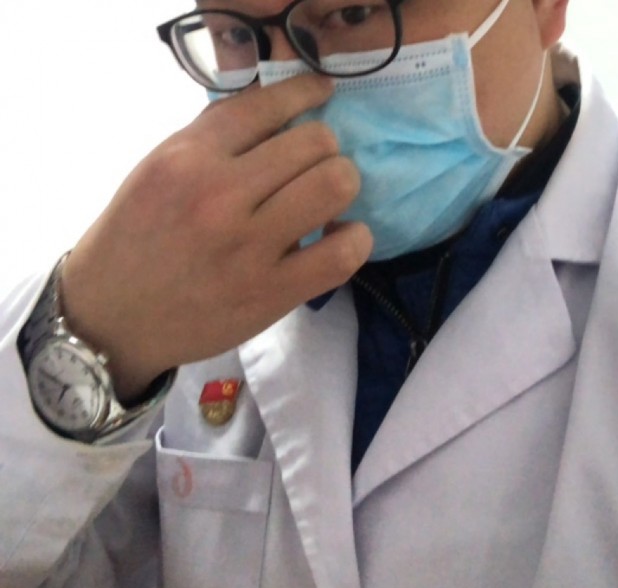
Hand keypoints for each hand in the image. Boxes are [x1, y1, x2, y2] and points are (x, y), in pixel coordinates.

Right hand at [59, 74, 371, 401]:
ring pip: (335, 185)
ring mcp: (249, 247)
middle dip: (325, 148)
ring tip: (329, 199)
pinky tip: (340, 237)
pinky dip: (355, 239)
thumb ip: (211, 140)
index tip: (322, 95)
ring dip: (343, 185)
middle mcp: (219, 195)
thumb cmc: (135, 241)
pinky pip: (342, 254)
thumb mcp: (157, 171)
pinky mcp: (272, 293)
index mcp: (187, 157)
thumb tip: (278, 116)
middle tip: (315, 166)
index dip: (306, 92)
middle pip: (315, 142)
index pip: (265, 105)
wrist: (114, 317)